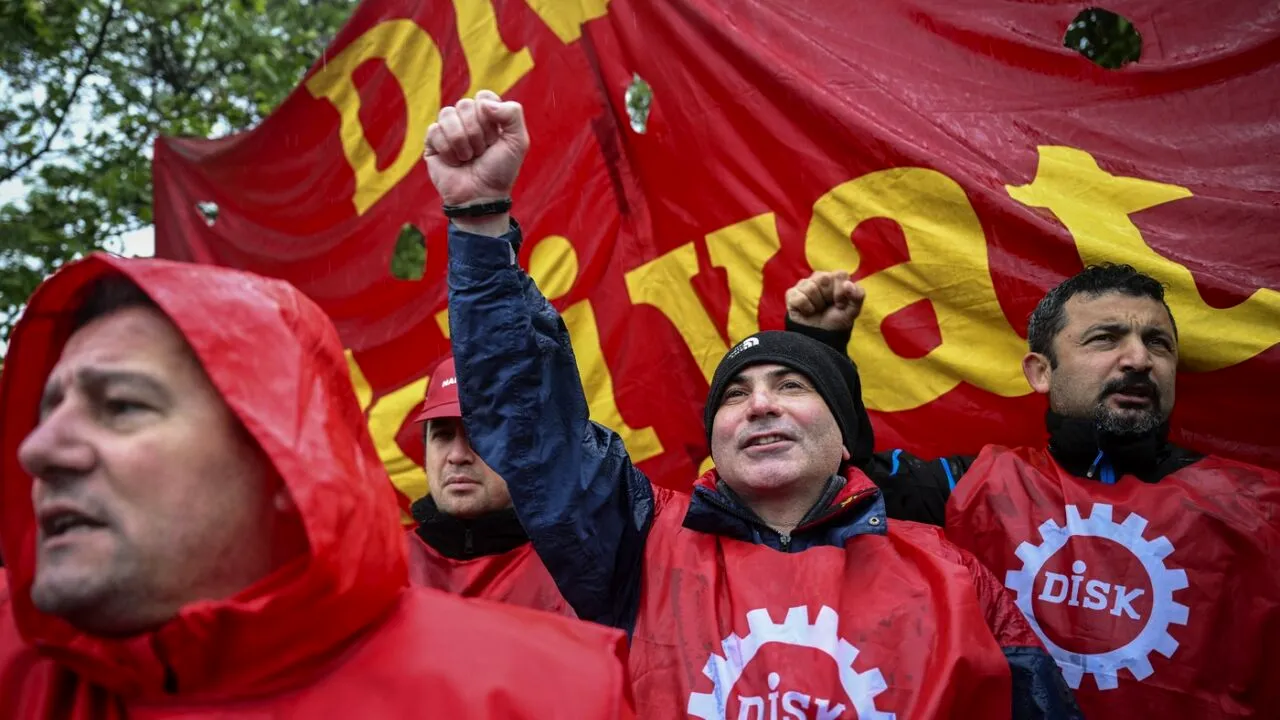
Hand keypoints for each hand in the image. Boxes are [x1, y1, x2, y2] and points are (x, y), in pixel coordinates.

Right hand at [423, 90, 528, 234]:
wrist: (481, 196)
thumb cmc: (500, 171)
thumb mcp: (518, 142)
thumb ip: (512, 113)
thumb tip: (483, 103)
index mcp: (487, 115)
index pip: (483, 96)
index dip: (489, 117)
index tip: (495, 138)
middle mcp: (466, 119)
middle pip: (465, 104)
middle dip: (476, 132)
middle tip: (482, 152)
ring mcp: (448, 129)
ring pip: (447, 114)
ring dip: (461, 141)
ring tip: (468, 158)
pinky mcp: (432, 142)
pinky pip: (434, 130)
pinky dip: (448, 150)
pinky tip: (454, 162)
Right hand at [785, 271, 864, 331]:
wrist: (820, 338)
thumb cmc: (835, 322)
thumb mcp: (852, 311)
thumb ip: (858, 296)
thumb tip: (848, 284)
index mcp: (836, 279)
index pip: (840, 275)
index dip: (841, 291)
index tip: (840, 305)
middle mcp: (820, 278)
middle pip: (823, 278)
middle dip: (827, 297)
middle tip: (826, 307)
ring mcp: (804, 285)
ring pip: (810, 288)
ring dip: (816, 304)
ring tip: (816, 310)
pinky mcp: (792, 294)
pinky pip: (799, 297)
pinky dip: (805, 308)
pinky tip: (807, 312)